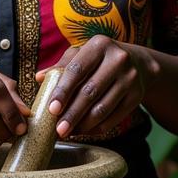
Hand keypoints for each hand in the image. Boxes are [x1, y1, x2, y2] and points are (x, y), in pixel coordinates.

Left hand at [40, 37, 158, 138]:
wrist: (138, 63)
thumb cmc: (100, 59)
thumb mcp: (82, 55)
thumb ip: (61, 66)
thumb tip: (39, 77)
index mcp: (100, 45)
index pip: (77, 70)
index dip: (63, 91)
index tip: (52, 109)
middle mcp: (118, 59)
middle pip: (90, 92)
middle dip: (72, 113)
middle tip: (58, 129)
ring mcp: (130, 78)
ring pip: (103, 107)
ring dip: (83, 124)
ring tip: (68, 132)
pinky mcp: (137, 95)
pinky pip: (114, 117)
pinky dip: (97, 127)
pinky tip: (84, 131)